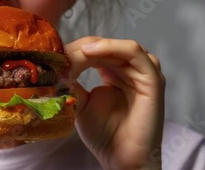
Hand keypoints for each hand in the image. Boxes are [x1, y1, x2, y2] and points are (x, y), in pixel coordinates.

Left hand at [65, 37, 164, 169]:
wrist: (121, 159)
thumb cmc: (104, 134)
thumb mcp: (80, 102)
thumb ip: (71, 83)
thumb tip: (53, 67)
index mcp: (113, 72)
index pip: (95, 51)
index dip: (74, 50)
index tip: (52, 56)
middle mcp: (130, 70)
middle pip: (106, 46)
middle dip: (82, 47)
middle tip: (61, 53)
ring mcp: (143, 74)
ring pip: (120, 46)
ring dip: (97, 46)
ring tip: (77, 53)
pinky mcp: (152, 80)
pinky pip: (135, 53)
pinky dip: (113, 47)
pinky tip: (91, 52)